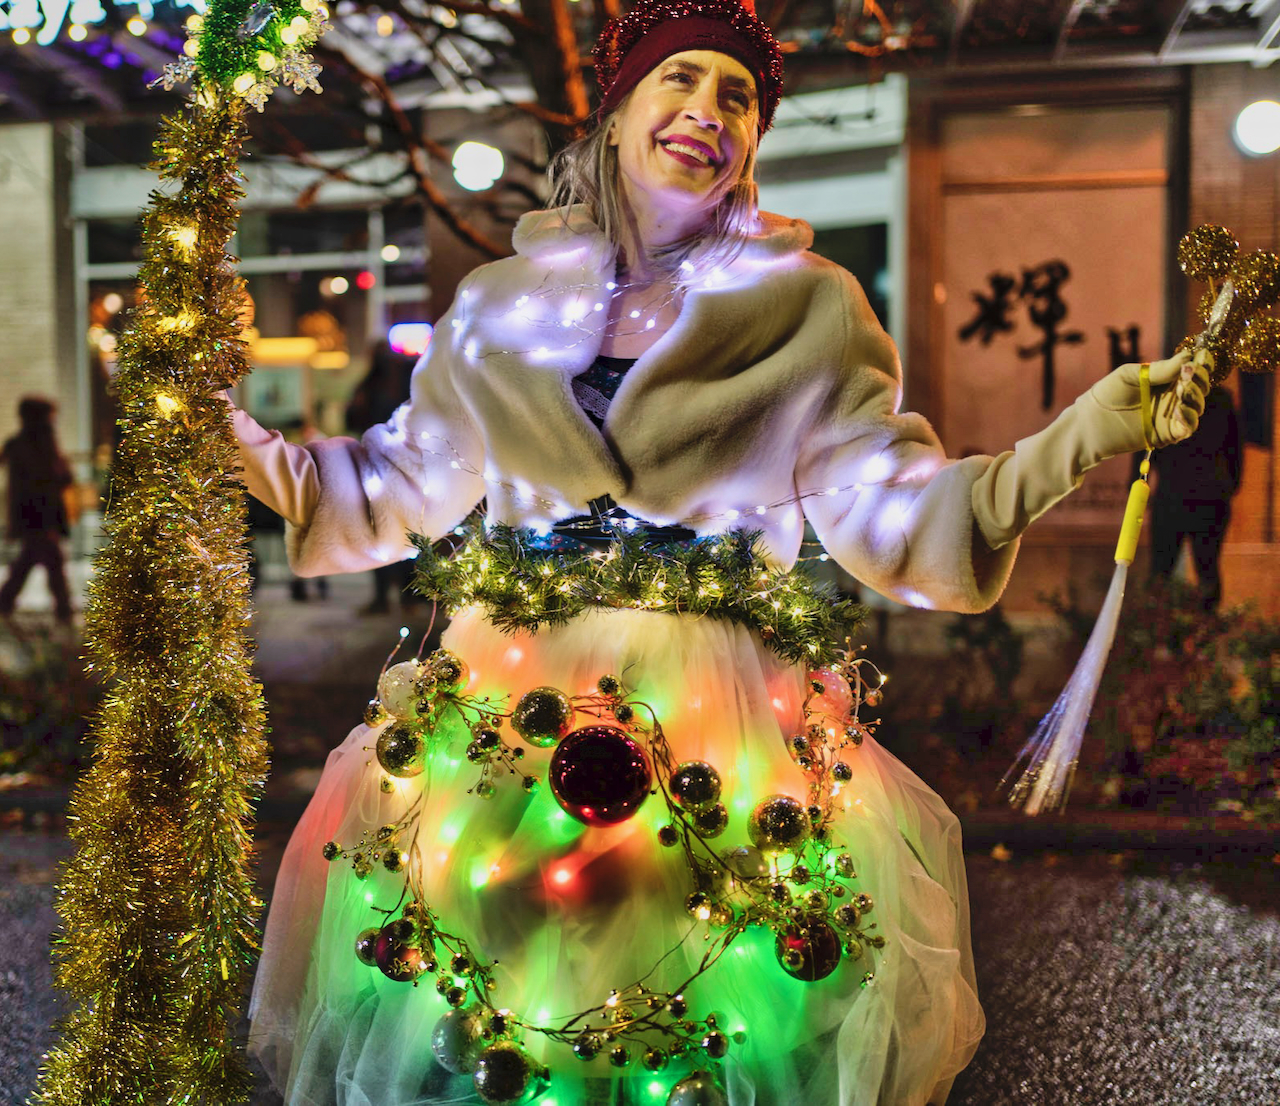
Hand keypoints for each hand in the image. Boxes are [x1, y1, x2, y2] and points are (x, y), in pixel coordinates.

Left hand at [1089, 349, 1210, 447]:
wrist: (1091, 423)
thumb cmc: (1107, 394)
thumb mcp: (1130, 375)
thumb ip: (1159, 369)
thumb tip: (1188, 356)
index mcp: (1165, 378)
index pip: (1192, 369)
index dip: (1201, 363)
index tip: (1202, 356)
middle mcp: (1172, 396)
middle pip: (1199, 386)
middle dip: (1199, 378)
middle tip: (1189, 373)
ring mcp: (1171, 415)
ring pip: (1197, 406)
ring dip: (1195, 396)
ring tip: (1183, 389)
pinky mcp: (1168, 434)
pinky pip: (1187, 427)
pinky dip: (1189, 418)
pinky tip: (1180, 409)